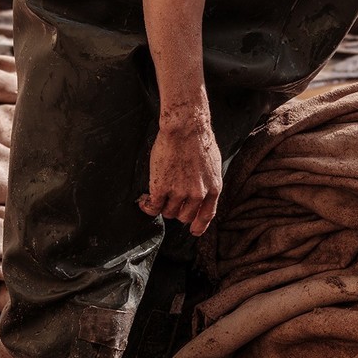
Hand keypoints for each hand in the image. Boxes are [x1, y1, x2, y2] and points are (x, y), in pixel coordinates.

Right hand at [139, 109, 221, 234]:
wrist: (186, 127)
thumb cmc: (199, 140)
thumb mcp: (212, 165)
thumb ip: (208, 182)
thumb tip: (202, 194)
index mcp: (213, 188)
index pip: (206, 216)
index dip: (198, 226)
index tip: (192, 230)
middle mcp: (198, 194)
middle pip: (184, 216)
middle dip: (176, 210)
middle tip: (168, 200)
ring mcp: (180, 193)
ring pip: (168, 212)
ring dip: (161, 206)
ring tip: (155, 195)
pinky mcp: (161, 188)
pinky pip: (153, 207)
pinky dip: (146, 206)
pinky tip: (144, 200)